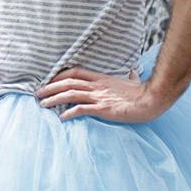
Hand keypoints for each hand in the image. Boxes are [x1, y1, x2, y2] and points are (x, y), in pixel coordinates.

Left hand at [36, 67, 167, 122]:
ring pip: (70, 94)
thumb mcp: (133, 81)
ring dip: (54, 98)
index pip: (75, 72)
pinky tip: (61, 118)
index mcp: (102, 78)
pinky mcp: (103, 109)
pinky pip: (81, 109)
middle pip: (68, 82)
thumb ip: (129, 77)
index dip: (59, 75)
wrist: (152, 99)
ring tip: (42, 104)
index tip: (49, 80)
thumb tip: (133, 72)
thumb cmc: (144, 92)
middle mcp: (97, 86)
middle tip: (37, 93)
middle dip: (50, 87)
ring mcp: (99, 97)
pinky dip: (69, 112)